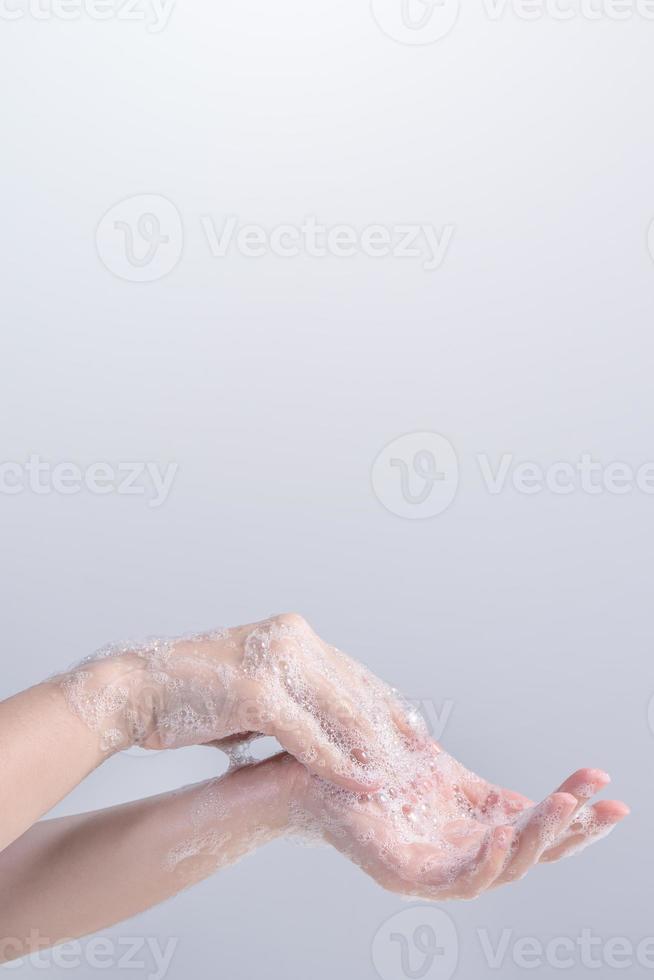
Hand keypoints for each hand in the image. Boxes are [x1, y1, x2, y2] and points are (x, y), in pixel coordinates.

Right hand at [59, 614, 414, 791]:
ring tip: (401, 780)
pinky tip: (360, 783)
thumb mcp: (257, 692)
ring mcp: (274, 662)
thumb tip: (337, 735)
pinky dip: (338, 762)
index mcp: (293, 633)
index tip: (418, 735)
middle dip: (393, 730)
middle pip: (359, 690)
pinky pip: (309, 735)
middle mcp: (291, 637)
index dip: (389, 707)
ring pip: (342, 711)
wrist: (136, 689)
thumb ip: (297, 703)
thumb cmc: (194, 695)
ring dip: (374, 751)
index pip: (356, 673)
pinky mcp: (256, 692)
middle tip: (424, 762)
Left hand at [289, 743, 628, 899]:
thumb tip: (520, 797)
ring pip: (502, 870)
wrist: (304, 768)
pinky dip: (484, 861)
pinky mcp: (403, 875)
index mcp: (469, 828)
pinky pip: (455, 882)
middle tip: (609, 805)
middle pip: (530, 855)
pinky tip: (502, 831)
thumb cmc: (367, 768)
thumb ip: (477, 790)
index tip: (606, 783)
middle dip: (573, 832)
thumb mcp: (436, 771)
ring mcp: (432, 869)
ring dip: (535, 841)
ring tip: (562, 806)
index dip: (574, 812)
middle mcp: (457, 854)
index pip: (533, 827)